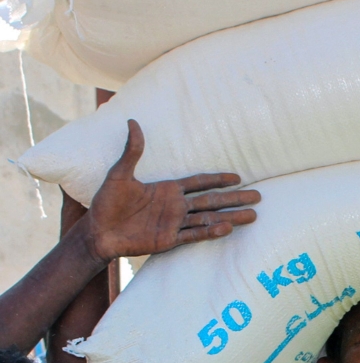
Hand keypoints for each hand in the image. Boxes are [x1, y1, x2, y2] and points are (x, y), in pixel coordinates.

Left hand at [84, 119, 260, 262]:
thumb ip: (132, 151)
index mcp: (167, 189)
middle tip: (258, 197)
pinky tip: (227, 228)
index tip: (238, 177)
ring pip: (209, 219)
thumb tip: (132, 122)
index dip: (218, 179)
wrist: (98, 232)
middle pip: (212, 201)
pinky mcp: (169, 240)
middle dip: (235, 198)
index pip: (199, 182)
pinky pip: (194, 235)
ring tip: (252, 216)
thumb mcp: (119, 174)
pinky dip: (210, 232)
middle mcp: (176, 206)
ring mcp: (174, 224)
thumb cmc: (106, 203)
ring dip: (230, 217)